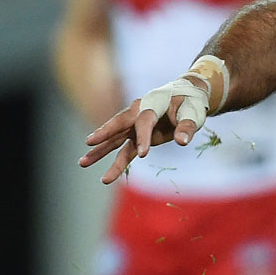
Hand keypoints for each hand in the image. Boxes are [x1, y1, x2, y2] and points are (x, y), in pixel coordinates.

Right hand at [78, 77, 211, 184]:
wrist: (185, 97)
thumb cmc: (189, 103)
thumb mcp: (193, 113)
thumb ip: (187, 127)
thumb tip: (182, 141)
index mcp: (152, 103)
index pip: (144, 121)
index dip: (143, 137)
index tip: (143, 154)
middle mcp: (138, 112)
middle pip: (118, 123)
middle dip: (104, 133)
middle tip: (89, 142)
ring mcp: (135, 125)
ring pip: (115, 139)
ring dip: (100, 151)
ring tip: (82, 163)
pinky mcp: (137, 136)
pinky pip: (124, 151)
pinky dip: (116, 164)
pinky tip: (105, 177)